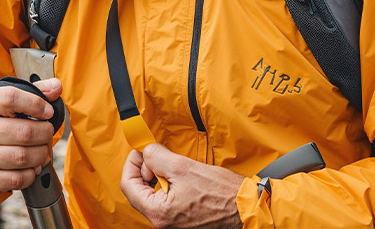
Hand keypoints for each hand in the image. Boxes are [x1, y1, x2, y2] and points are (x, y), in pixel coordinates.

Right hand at [0, 78, 63, 201]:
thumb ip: (27, 94)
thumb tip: (56, 87)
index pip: (10, 98)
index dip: (35, 103)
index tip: (47, 112)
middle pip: (25, 132)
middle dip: (45, 133)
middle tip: (46, 133)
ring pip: (24, 157)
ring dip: (41, 155)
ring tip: (40, 151)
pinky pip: (18, 179)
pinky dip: (31, 174)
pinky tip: (29, 167)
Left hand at [121, 143, 244, 228]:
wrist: (246, 207)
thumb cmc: (221, 192)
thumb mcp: (183, 167)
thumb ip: (157, 157)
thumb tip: (145, 152)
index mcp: (158, 213)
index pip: (128, 186)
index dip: (132, 164)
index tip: (140, 151)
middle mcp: (161, 222)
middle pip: (139, 191)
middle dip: (147, 169)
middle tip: (160, 156)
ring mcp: (172, 223)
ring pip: (154, 195)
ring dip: (160, 177)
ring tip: (176, 167)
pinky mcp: (182, 220)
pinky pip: (167, 200)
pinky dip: (170, 185)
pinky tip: (184, 178)